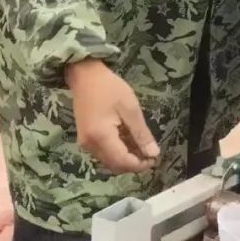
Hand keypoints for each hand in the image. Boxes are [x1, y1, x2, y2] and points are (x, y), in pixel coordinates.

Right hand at [66, 60, 159, 174]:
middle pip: (114, 165)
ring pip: (108, 161)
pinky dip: (117, 151)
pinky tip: (128, 140)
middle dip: (133, 164)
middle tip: (149, 153)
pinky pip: (103, 153)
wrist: (85, 75)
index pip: (122, 162)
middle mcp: (90, 145)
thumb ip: (141, 133)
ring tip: (141, 145)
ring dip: (126, 158)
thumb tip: (153, 154)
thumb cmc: (109, 88)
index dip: (139, 165)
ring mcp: (85, 143)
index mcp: (101, 137)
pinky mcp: (85, 139)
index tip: (154, 158)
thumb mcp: (130, 108)